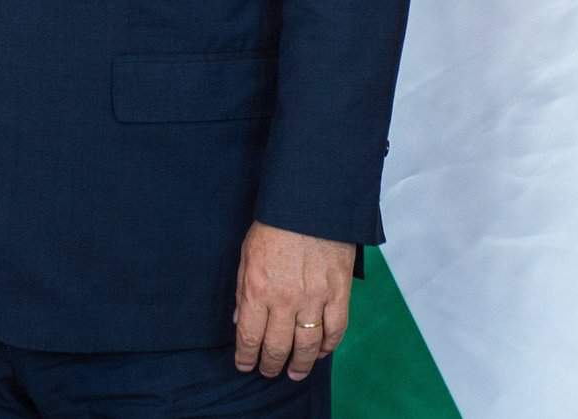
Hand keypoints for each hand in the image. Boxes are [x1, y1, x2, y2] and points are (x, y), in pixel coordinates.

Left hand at [233, 221, 354, 379]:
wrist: (311, 205)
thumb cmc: (274, 226)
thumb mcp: (246, 254)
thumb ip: (242, 290)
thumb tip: (238, 319)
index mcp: (257, 289)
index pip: (249, 335)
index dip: (246, 356)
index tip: (244, 365)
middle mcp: (285, 299)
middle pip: (277, 346)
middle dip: (271, 364)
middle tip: (268, 371)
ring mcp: (314, 299)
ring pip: (308, 346)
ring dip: (301, 364)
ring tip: (294, 373)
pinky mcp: (339, 294)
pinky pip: (335, 330)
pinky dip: (329, 346)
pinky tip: (321, 353)